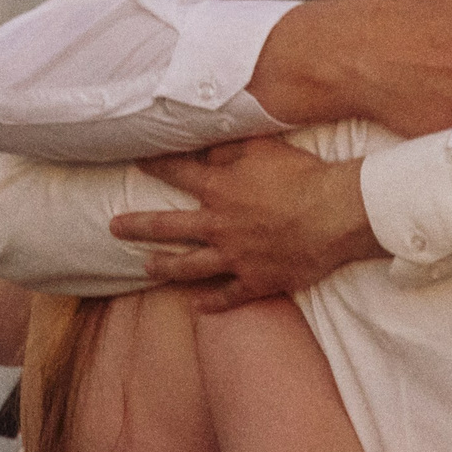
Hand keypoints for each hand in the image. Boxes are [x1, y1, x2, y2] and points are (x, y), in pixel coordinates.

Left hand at [109, 139, 377, 310]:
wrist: (337, 213)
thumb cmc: (302, 175)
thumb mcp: (262, 148)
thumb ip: (228, 147)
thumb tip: (203, 145)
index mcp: (219, 190)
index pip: (177, 174)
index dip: (155, 166)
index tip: (136, 163)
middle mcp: (219, 226)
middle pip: (167, 228)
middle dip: (136, 226)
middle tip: (114, 228)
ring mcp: (236, 258)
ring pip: (189, 267)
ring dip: (164, 267)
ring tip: (146, 268)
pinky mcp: (258, 281)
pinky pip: (228, 296)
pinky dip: (211, 303)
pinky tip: (196, 306)